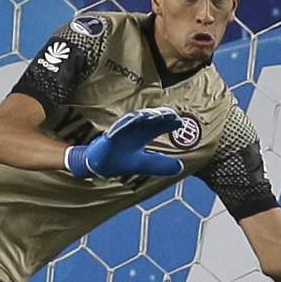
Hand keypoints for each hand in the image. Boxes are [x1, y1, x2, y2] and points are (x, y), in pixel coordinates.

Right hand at [65, 108, 185, 179]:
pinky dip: (125, 123)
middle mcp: (135, 130)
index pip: (160, 125)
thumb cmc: (122, 161)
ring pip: (135, 119)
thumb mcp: (144, 165)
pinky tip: (134, 120)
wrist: (100, 165)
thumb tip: (180, 167)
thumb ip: (161, 165)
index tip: (180, 122)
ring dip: (145, 116)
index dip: (169, 123)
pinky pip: (118, 127)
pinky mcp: (110, 136)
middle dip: (160, 115)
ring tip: (155, 115)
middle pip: (150, 119)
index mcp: (144, 135)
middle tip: (171, 114)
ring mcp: (123, 130)